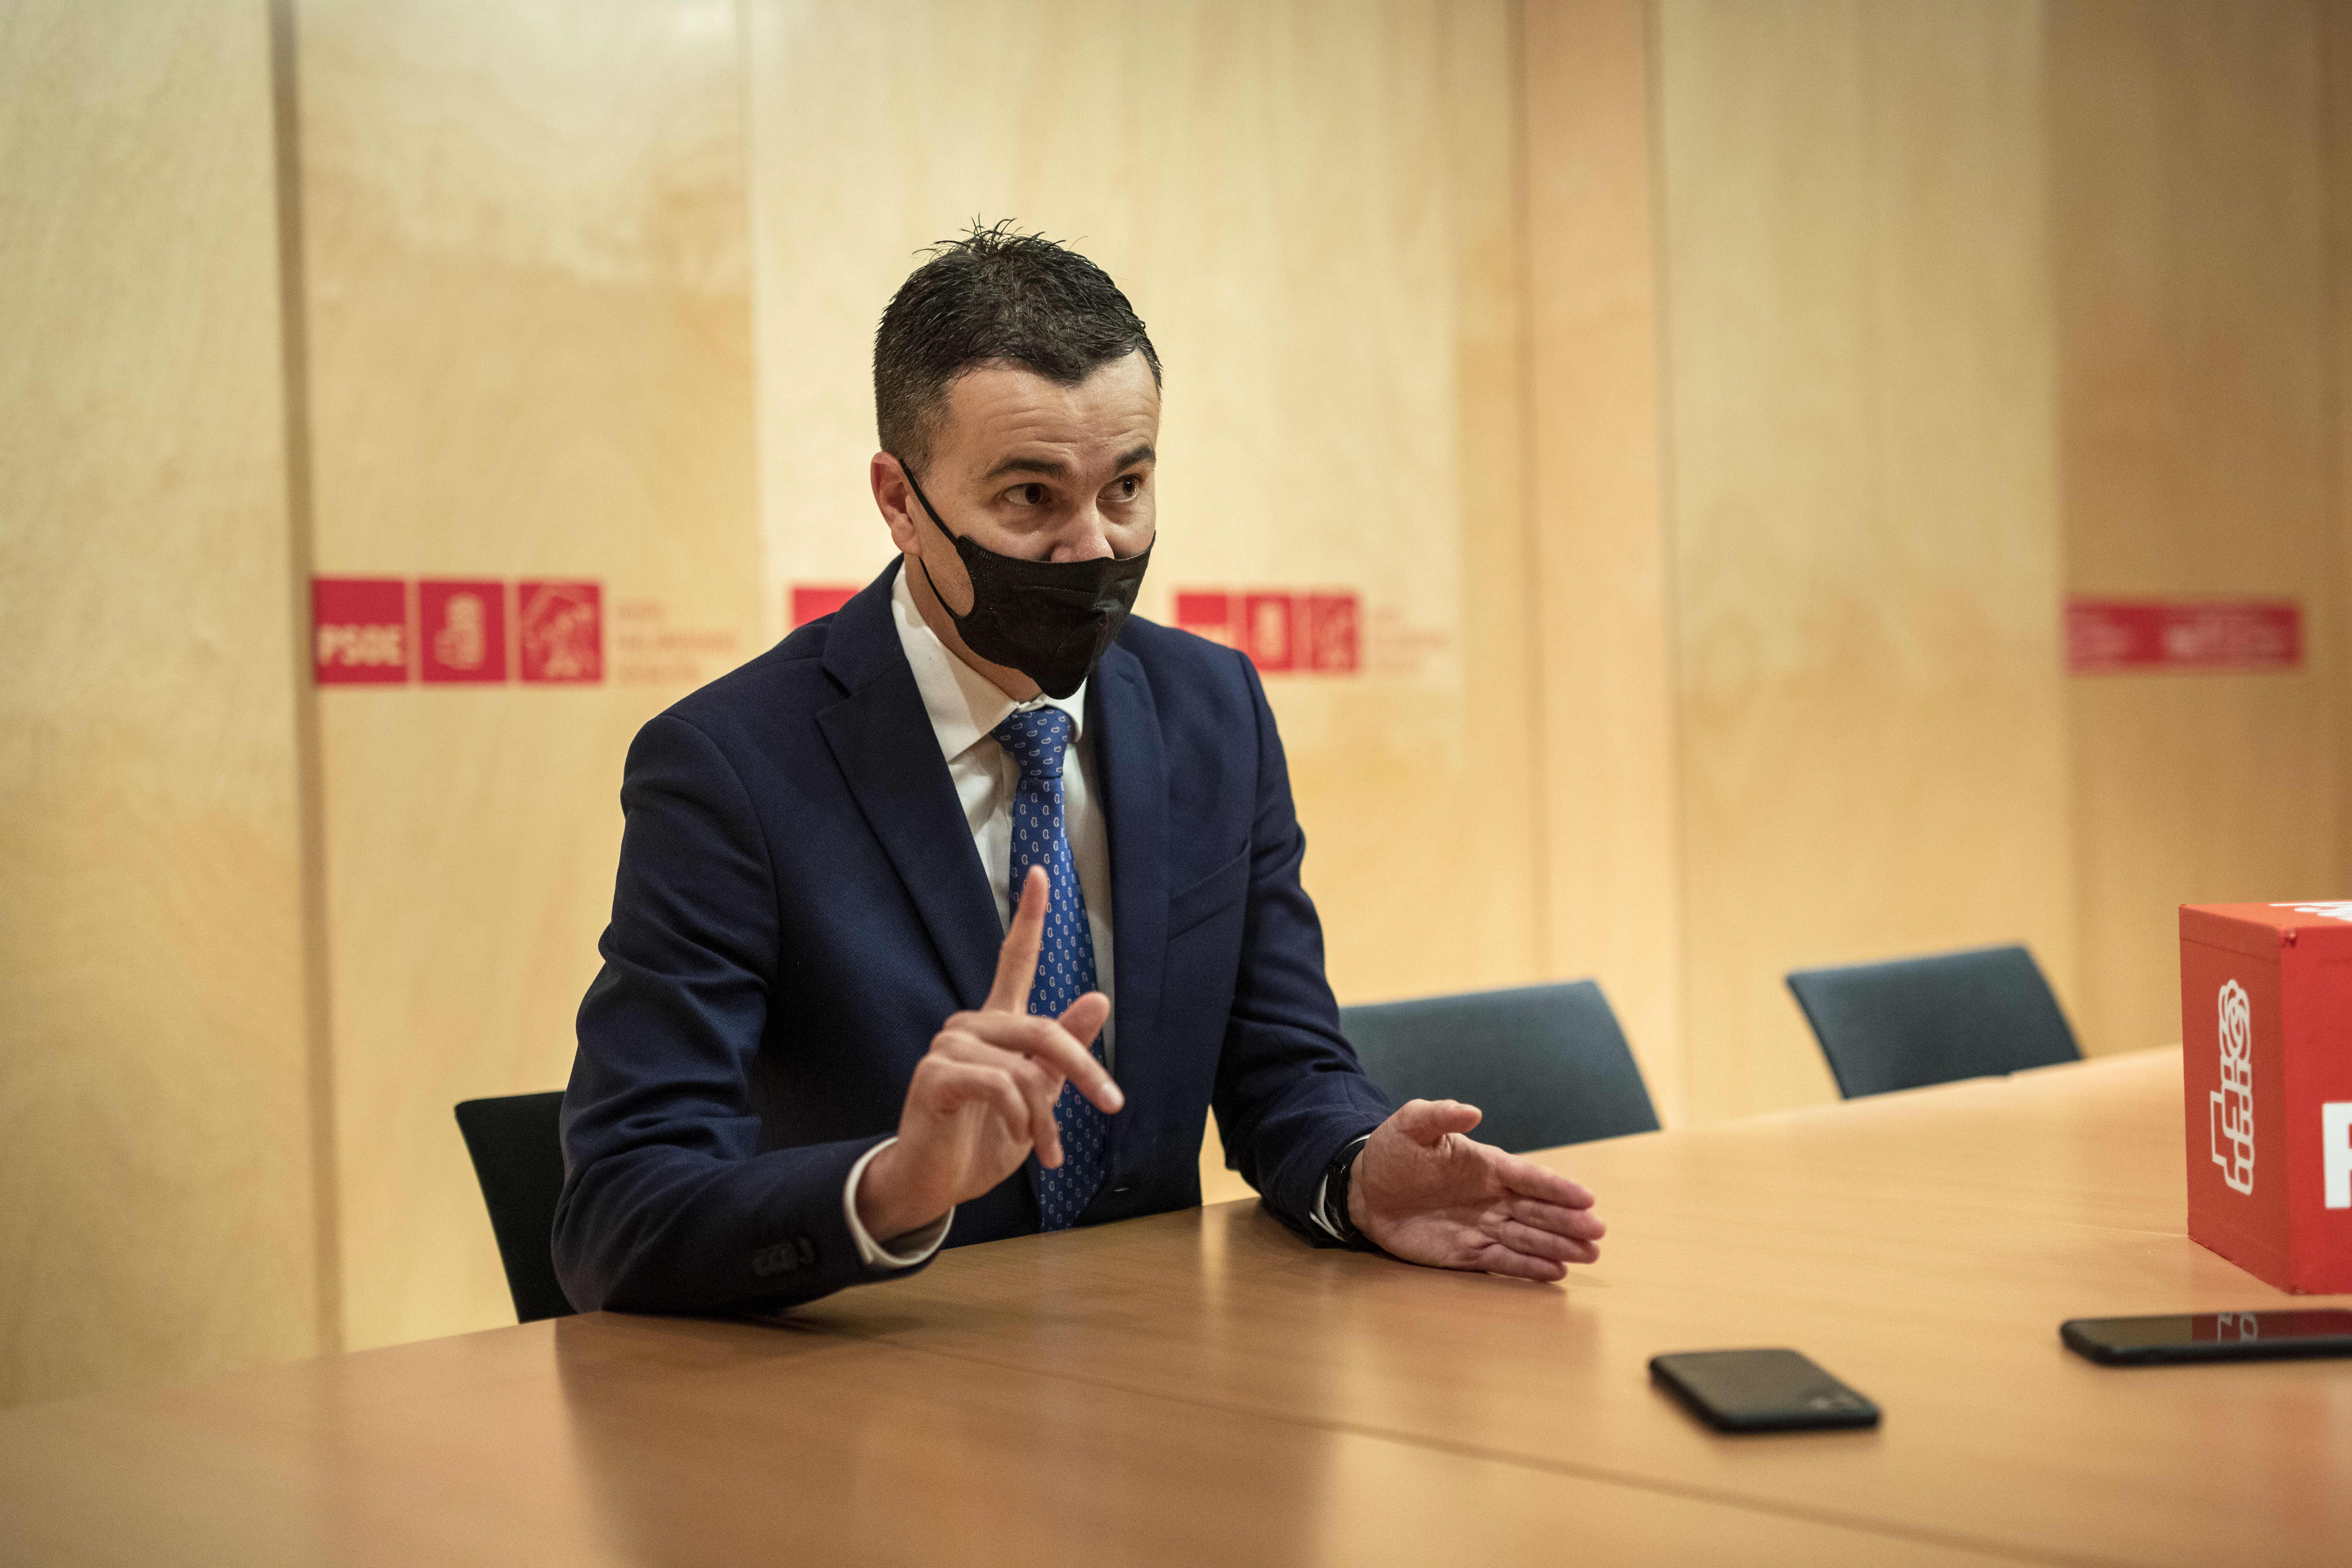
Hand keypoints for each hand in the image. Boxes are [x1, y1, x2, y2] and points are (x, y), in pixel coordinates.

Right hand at [854, 865, 1119, 1241]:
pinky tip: (1018, 1138)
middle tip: (1113, 1105)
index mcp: (997, 1024)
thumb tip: (1099, 996)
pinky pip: (1000, 1085)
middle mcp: (970, 1024)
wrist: (937, 1183)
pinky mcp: (935, 1073)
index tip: (1041, 872)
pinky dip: (1019, 1117)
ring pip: (1025, 1069)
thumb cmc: (986, 1138)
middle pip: (1044, 1029)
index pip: (1014, 959)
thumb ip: (1066, 1051)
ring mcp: (948, 1045)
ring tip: (1048, 1149)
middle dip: (1085, 1070)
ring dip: (1046, 1116)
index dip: (1029, 917)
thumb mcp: (1041, 1096)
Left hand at [1347, 1099, 1603, 1281]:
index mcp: (1486, 1166)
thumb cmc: (1392, 1152)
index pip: (1529, 1177)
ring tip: (1588, 1255)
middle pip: (1537, 1211)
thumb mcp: (1411, 1125)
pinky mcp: (1466, 1252)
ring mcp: (1482, 1226)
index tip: (1587, 1198)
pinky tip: (1555, 1272)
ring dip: (1557, 1247)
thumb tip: (1471, 1110)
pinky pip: (1502, 1261)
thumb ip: (1440, 1115)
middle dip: (1568, 1222)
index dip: (1557, 1188)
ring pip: (1527, 1238)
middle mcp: (1492, 1198)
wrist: (1364, 1189)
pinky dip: (1528, 1268)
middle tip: (1597, 1232)